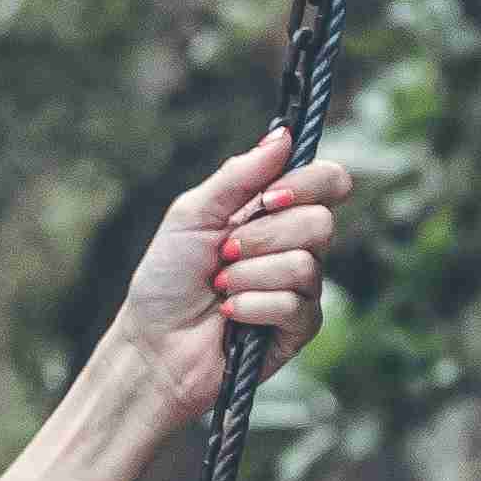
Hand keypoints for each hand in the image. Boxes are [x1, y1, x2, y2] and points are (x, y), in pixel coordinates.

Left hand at [106, 121, 353, 426]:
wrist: (152, 345)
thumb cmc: (166, 280)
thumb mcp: (192, 215)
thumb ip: (238, 175)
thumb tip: (283, 135)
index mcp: (274, 212)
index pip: (327, 182)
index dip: (309, 184)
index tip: (270, 198)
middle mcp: (295, 245)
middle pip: (321, 222)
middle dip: (262, 237)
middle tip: (224, 253)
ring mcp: (301, 287)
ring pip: (305, 264)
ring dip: (249, 275)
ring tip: (220, 288)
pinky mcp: (299, 327)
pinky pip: (294, 304)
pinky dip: (251, 306)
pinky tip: (229, 316)